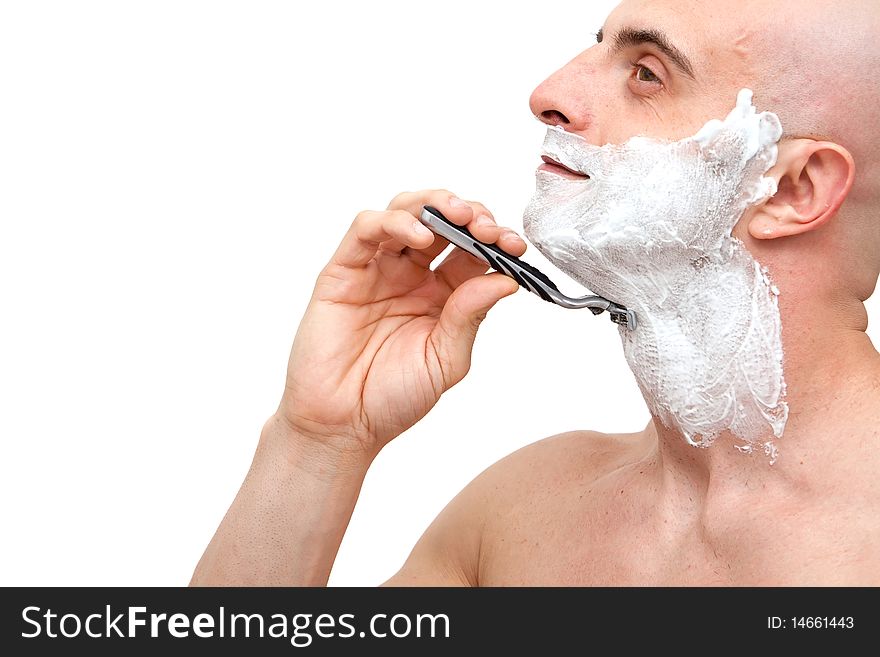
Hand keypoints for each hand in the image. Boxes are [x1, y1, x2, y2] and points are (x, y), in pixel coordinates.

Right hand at [276, 190, 525, 456]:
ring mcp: (377, 269)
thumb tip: (504, 280)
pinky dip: (393, 221)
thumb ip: (470, 317)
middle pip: (443, 222)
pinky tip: (419, 236)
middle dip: (470, 214)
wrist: (342, 424)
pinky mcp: (344, 270)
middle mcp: (411, 275)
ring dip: (434, 204)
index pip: (473, 250)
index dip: (495, 240)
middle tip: (486, 225)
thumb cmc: (393, 398)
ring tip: (457, 216)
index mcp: (442, 294)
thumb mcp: (446, 360)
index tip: (513, 244)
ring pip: (405, 212)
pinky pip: (365, 229)